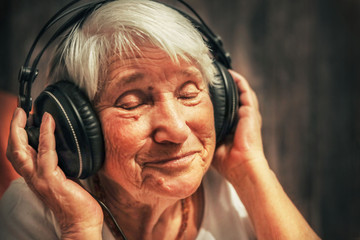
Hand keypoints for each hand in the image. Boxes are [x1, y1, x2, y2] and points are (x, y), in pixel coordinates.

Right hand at [6, 108, 102, 238]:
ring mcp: (41, 179)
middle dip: (14, 129)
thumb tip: (65, 148)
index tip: (22, 119)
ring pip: (22, 151)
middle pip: (14, 150)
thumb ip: (59, 166)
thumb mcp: (64, 179)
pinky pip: (46, 154)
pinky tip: (49, 124)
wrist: (80, 223)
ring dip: (23, 129)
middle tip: (20, 111)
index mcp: (36, 176)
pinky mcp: (52, 180)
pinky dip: (46, 136)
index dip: (17, 136)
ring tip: (30, 113)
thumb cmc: (76, 203)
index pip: (19, 154)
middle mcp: (34, 177)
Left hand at [212, 70, 267, 181]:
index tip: (209, 89)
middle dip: (226, 86)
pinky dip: (238, 81)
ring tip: (222, 71)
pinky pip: (245, 91)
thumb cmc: (227, 162)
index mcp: (236, 126)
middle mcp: (243, 118)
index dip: (221, 98)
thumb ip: (205, 136)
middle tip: (214, 76)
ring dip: (233, 80)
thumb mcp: (213, 145)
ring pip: (241, 91)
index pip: (228, 107)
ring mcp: (248, 114)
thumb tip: (189, 131)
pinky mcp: (250, 111)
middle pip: (235, 96)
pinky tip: (230, 74)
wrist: (241, 167)